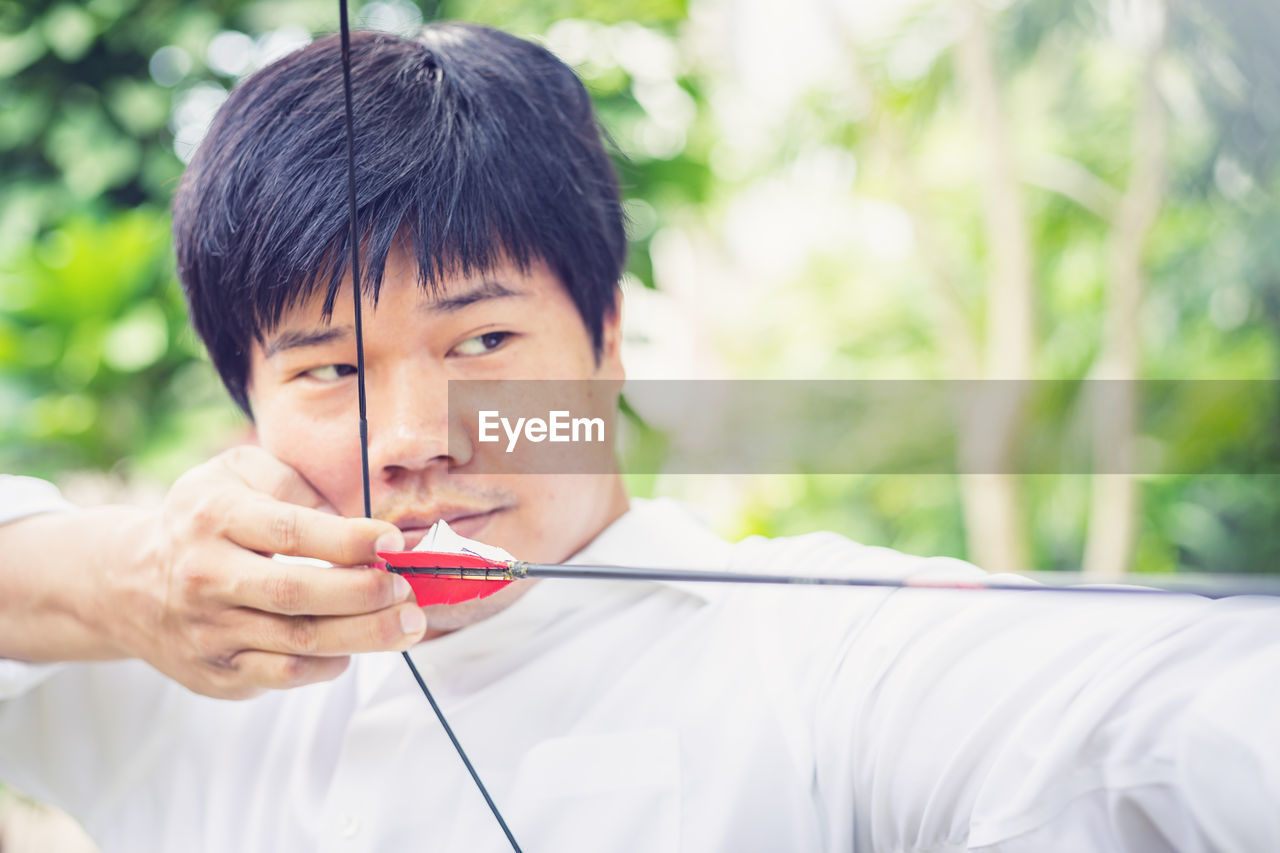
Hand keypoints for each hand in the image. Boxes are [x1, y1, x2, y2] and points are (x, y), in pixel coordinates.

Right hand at [100, 446, 422, 698]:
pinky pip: (285, 674)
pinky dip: (329, 663)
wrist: (127, 583)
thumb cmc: (205, 519)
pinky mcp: (216, 673)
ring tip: (408, 623)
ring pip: (297, 643)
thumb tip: (352, 520)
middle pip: (296, 593)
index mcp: (214, 518)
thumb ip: (293, 483)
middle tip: (408, 590)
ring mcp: (208, 631)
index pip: (290, 532)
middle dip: (364, 594)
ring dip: (364, 635)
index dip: (348, 540)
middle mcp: (206, 576)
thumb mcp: (236, 474)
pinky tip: (355, 644)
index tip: (392, 541)